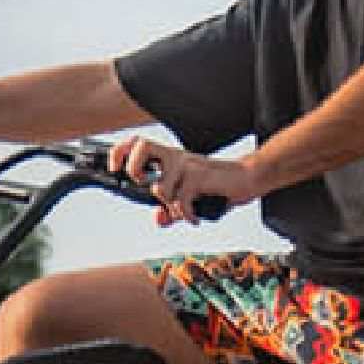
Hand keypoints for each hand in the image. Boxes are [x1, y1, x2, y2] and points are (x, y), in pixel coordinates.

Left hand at [105, 137, 255, 224]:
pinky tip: (194, 217)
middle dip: (134, 167)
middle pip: (142, 146)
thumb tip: (158, 219)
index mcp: (169, 159)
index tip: (114, 168)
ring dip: (167, 204)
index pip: (138, 144)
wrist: (249, 177)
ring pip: (160, 185)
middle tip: (141, 181)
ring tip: (182, 210)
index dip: (120, 152)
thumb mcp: (191, 198)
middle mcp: (176, 158)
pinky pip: (181, 199)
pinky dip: (185, 213)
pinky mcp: (200, 176)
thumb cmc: (218, 184)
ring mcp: (188, 165)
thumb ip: (172, 209)